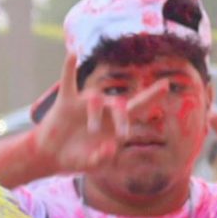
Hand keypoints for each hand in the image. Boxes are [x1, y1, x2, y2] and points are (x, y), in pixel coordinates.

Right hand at [31, 51, 173, 176]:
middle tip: (123, 136)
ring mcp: (84, 104)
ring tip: (91, 132)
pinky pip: (68, 82)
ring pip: (96, 101)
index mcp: (114, 123)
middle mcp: (103, 109)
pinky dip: (69, 68)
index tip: (166, 84)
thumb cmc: (76, 158)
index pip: (137, 107)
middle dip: (124, 120)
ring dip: (96, 117)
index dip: (151, 96)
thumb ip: (102, 159)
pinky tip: (73, 53)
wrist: (50, 157)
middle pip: (121, 105)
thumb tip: (109, 147)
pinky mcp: (65, 103)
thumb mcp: (91, 164)